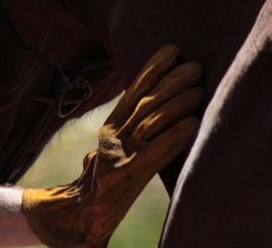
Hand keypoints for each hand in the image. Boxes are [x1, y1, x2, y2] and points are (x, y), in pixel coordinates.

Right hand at [21, 45, 201, 247]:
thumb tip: (143, 120)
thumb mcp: (107, 156)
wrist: (74, 221)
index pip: (133, 92)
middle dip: (169, 81)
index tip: (172, 50)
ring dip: (175, 104)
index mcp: (109, 129)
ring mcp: (118, 156)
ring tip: (198, 90)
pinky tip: (194, 124)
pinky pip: (155, 152)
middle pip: (144, 102)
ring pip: (149, 122)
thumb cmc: (96, 190)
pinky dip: (175, 136)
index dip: (152, 69)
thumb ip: (125, 138)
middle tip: (194, 66)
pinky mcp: (126, 176)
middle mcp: (112, 137)